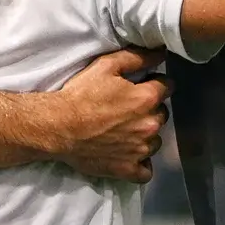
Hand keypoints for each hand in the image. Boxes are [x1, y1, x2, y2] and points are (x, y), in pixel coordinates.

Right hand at [51, 49, 171, 182]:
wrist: (58, 127)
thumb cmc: (81, 95)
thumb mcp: (106, 66)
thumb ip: (137, 57)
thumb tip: (161, 53)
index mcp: (147, 99)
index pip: (167, 87)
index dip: (156, 83)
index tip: (144, 84)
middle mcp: (150, 125)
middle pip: (162, 114)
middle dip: (150, 109)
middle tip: (129, 108)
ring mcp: (140, 150)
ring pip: (155, 141)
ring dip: (145, 135)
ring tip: (125, 131)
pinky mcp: (128, 168)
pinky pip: (146, 170)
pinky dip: (141, 163)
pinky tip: (130, 154)